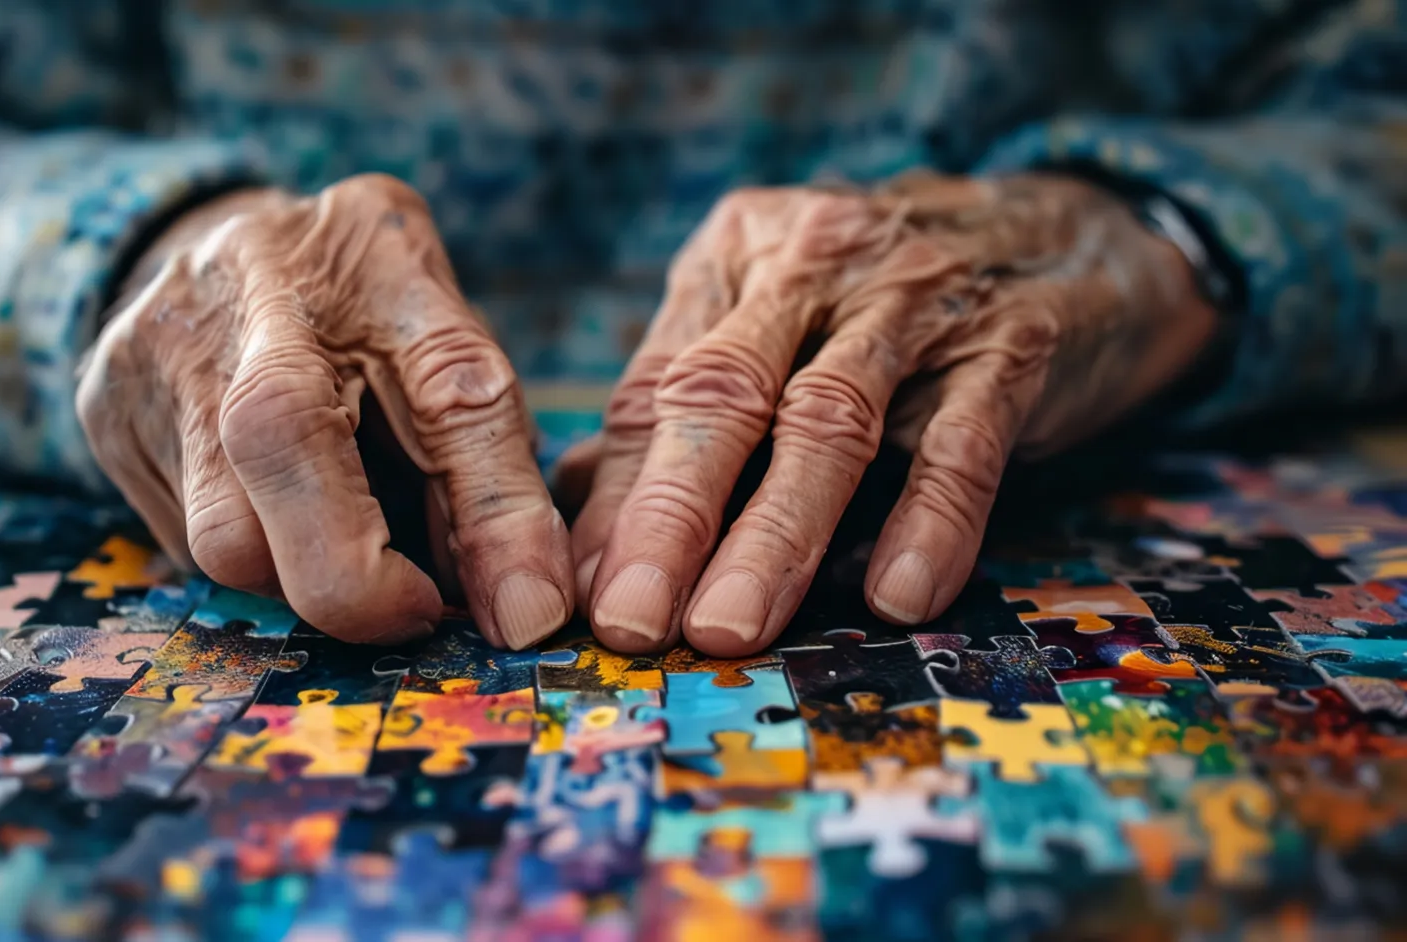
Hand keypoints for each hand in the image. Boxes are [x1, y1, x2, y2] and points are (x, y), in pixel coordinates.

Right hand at [76, 175, 571, 648]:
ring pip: (224, 539)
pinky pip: (183, 545)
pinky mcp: (103, 408)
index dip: (492, 516)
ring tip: (338, 537)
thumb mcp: (448, 352)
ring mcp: (160, 350)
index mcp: (377, 263)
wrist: (220, 240)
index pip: (448, 393)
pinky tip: (270, 509)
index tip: (516, 610)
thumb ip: (488, 468)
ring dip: (300, 576)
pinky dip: (251, 557)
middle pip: (288, 454)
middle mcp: (253, 293)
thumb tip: (522, 613)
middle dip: (357, 582)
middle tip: (412, 608)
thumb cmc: (365, 315)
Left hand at [570, 172, 1217, 654]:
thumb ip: (684, 416)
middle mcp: (813, 263)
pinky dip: (927, 520)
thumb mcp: (775, 323)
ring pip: (830, 420)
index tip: (579, 595)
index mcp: (736, 257)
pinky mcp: (1014, 339)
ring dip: (774, 533)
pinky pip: (962, 440)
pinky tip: (895, 594)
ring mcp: (916, 297)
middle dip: (669, 515)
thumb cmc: (886, 304)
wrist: (1071, 228)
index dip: (615, 497)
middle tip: (629, 620)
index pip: (657, 386)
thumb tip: (582, 541)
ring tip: (729, 626)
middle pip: (725, 392)